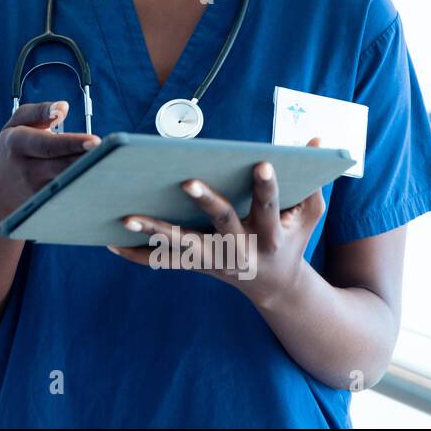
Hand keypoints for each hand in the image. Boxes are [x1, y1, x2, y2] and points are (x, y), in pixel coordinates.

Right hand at [0, 101, 99, 222]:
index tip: (95, 141)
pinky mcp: (46, 206)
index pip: (48, 145)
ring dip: (91, 176)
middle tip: (112, 153)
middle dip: (88, 161)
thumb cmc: (11, 150)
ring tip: (111, 166)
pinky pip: (71, 196)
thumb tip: (63, 107)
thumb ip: (39, 111)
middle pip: (63, 167)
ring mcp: (36, 192)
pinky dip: (87, 189)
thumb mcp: (14, 124)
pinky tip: (104, 183)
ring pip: (69, 184)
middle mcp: (27, 170)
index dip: (72, 144)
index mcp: (17, 143)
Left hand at [107, 136, 326, 308]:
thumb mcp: (309, 215)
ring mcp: (217, 261)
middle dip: (206, 201)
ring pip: (182, 246)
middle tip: (187, 180)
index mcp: (270, 234)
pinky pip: (163, 261)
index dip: (267, 186)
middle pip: (222, 223)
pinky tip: (111, 242)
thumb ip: (314, 181)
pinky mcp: (196, 266)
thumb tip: (319, 141)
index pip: (268, 206)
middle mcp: (242, 249)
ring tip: (126, 216)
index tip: (262, 162)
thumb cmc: (291, 239)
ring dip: (154, 230)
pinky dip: (137, 254)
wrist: (277, 288)